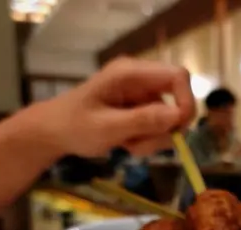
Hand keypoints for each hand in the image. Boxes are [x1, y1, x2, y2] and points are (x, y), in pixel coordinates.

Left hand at [40, 58, 195, 157]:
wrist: (54, 133)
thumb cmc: (75, 126)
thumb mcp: (108, 127)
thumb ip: (143, 120)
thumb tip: (177, 116)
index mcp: (131, 73)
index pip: (178, 76)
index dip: (186, 102)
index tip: (177, 129)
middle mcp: (141, 81)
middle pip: (178, 102)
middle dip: (166, 129)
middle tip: (142, 144)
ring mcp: (142, 97)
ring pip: (169, 121)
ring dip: (154, 140)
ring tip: (128, 145)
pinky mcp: (141, 111)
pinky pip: (159, 129)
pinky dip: (148, 142)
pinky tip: (127, 144)